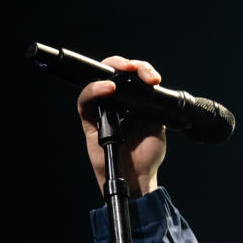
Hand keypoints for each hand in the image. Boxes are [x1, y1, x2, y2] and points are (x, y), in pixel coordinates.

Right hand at [77, 56, 166, 197]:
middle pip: (112, 73)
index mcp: (133, 103)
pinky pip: (85, 103)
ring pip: (96, 82)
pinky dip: (93, 91)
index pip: (132, 78)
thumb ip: (153, 107)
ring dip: (109, 71)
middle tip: (137, 69)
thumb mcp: (157, 126)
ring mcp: (102, 112)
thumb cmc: (146, 157)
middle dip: (124, 64)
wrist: (138, 178)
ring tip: (124, 70)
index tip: (154, 78)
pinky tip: (108, 87)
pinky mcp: (90, 122)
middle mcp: (116, 104)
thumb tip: (152, 88)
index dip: (142, 71)